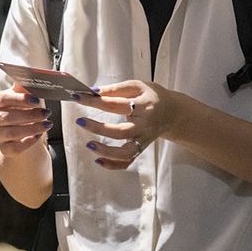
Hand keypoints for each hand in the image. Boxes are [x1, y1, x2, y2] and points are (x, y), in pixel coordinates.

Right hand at [0, 84, 50, 157]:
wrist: (23, 133)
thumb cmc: (25, 111)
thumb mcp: (26, 97)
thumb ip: (26, 87)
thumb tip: (32, 73)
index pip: (4, 99)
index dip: (20, 99)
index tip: (36, 100)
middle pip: (7, 117)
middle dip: (29, 115)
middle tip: (46, 113)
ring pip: (11, 133)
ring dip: (31, 128)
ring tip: (47, 124)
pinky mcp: (5, 148)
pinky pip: (14, 148)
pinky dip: (27, 142)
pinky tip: (38, 136)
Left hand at [71, 80, 185, 169]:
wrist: (173, 112)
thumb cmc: (151, 96)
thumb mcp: (138, 86)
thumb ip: (116, 89)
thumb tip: (93, 91)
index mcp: (144, 106)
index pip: (117, 104)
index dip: (96, 101)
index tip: (78, 97)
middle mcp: (145, 125)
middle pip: (122, 132)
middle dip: (99, 128)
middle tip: (80, 121)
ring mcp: (143, 140)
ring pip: (126, 152)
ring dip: (107, 151)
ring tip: (89, 145)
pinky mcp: (140, 149)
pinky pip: (128, 161)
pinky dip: (113, 164)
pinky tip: (99, 160)